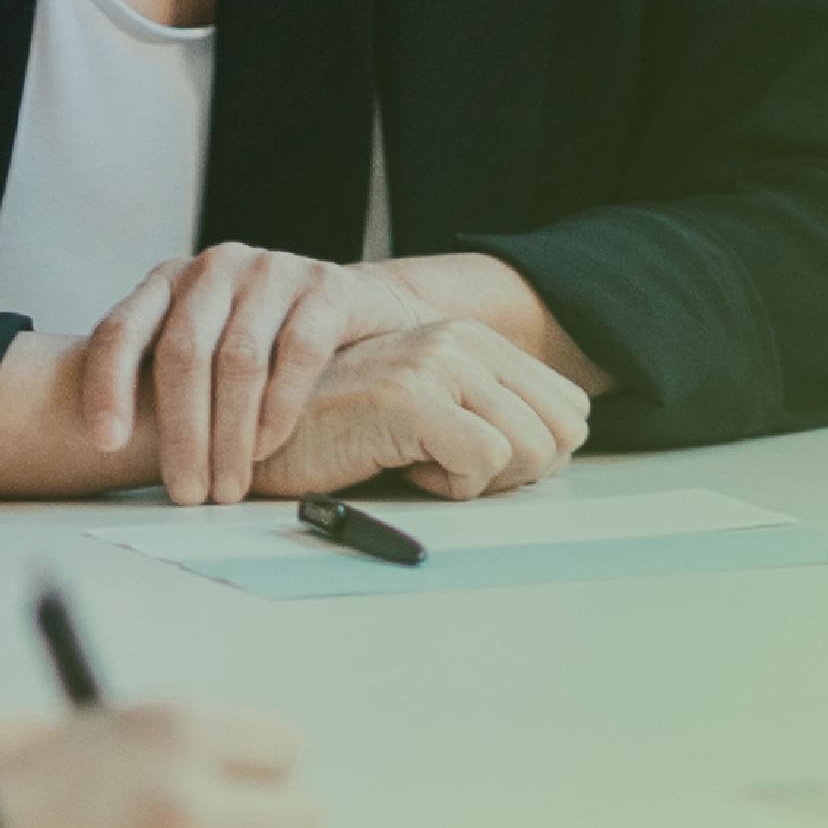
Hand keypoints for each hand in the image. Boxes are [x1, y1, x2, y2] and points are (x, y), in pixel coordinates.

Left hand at [55, 244, 421, 509]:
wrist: (355, 306)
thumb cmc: (264, 337)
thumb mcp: (203, 341)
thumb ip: (161, 372)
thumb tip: (103, 448)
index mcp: (170, 280)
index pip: (121, 329)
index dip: (107, 386)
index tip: (105, 443)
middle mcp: (215, 268)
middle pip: (183, 353)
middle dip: (182, 432)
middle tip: (185, 491)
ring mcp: (271, 272)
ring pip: (239, 359)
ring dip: (229, 435)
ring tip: (227, 485)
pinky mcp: (324, 288)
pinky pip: (297, 353)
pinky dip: (278, 409)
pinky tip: (266, 446)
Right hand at [255, 316, 588, 500]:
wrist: (256, 436)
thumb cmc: (342, 438)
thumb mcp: (432, 419)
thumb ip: (490, 420)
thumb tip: (555, 454)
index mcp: (475, 340)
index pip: (571, 411)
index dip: (534, 458)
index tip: (474, 463)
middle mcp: (463, 340)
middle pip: (563, 434)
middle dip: (517, 475)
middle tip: (449, 471)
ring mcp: (438, 361)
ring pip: (532, 450)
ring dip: (478, 481)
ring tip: (416, 463)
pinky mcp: (410, 395)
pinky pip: (482, 463)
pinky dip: (447, 487)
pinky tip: (399, 467)